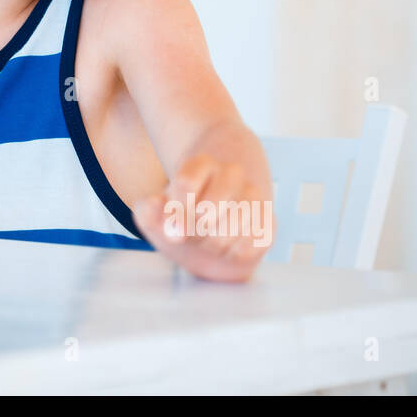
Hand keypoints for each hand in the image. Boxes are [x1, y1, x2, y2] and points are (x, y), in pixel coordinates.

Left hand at [131, 154, 275, 282]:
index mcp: (202, 163)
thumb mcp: (156, 213)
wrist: (216, 229)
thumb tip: (157, 204)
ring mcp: (254, 195)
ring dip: (211, 246)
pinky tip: (225, 249)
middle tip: (188, 237)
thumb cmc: (184, 220)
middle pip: (205, 211)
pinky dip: (232, 253)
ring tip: (205, 244)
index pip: (185, 183)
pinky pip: (251, 244)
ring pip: (230, 227)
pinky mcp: (268, 222)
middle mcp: (232, 173)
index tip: (171, 225)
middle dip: (191, 233)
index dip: (175, 211)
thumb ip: (148, 211)